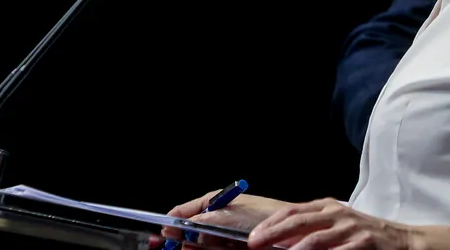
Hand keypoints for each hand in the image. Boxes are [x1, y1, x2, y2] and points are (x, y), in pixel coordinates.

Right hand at [162, 190, 291, 249]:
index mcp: (212, 203)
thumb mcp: (225, 218)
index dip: (168, 224)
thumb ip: (197, 224)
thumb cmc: (263, 217)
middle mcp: (215, 220)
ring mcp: (223, 237)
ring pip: (202, 247)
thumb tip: (170, 228)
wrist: (291, 234)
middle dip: (186, 242)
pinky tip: (221, 249)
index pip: (181, 212)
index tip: (158, 238)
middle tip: (183, 247)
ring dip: (202, 249)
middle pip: (189, 234)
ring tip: (214, 246)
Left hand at [247, 198, 417, 249]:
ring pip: (316, 239)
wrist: (401, 241)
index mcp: (328, 207)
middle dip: (274, 233)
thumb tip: (279, 241)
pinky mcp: (364, 244)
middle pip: (299, 222)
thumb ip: (311, 229)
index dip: (271, 224)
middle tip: (255, 244)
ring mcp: (351, 229)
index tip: (253, 237)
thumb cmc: (363, 234)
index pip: (293, 211)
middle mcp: (337, 215)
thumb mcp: (337, 225)